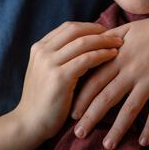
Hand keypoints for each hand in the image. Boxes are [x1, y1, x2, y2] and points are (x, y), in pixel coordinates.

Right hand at [15, 21, 122, 143]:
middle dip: (98, 30)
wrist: (29, 123)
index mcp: (39, 47)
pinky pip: (86, 59)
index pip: (68, 27)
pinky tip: (113, 56)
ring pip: (83, 43)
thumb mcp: (46, 71)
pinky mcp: (59, 78)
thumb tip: (86, 43)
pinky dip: (102, 55)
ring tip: (119, 44)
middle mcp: (43, 51)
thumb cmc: (44, 99)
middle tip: (116, 35)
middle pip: (76, 30)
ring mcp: (49, 63)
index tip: (105, 31)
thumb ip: (59, 56)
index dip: (89, 27)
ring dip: (104, 41)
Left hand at [71, 0, 148, 149]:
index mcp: (118, 56)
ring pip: (130, 108)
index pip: (94, 80)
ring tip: (107, 146)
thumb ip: (106, 40)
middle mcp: (131, 69)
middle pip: (106, 97)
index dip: (82, 98)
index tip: (71, 113)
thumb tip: (88, 47)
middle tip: (78, 134)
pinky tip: (144, 142)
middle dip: (91, 117)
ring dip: (118, 129)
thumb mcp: (126, 29)